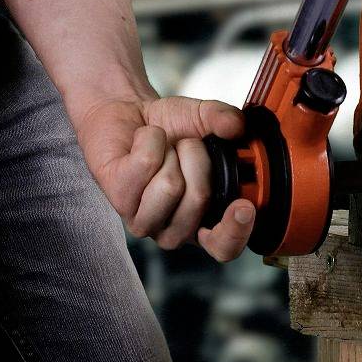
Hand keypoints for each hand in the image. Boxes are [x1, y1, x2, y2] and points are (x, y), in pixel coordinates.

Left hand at [74, 95, 257, 260]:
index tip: (244, 207)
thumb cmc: (167, 128)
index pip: (224, 247)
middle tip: (185, 148)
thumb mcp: (204, 120)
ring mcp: (143, 219)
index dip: (236, 231)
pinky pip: (145, 163)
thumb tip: (236, 126)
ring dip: (170, 152)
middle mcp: (174, 229)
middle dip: (197, 159)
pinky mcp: (118, 200)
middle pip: (199, 199)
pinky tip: (141, 142)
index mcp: (204, 221)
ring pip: (170, 185)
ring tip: (162, 149)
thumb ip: (224, 120)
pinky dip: (149, 139)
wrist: (127, 115)